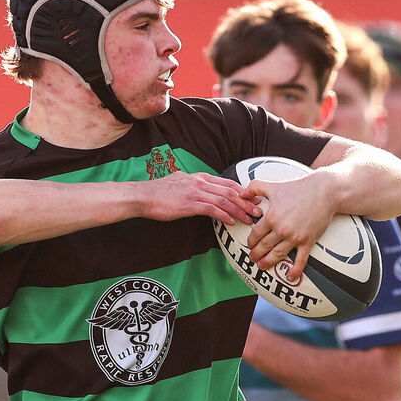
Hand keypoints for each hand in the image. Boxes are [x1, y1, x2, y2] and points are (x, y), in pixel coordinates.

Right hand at [142, 172, 261, 224]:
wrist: (143, 196)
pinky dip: (224, 216)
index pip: (227, 183)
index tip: (253, 200)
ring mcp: (195, 193)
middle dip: (247, 202)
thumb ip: (191, 183)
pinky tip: (231, 223)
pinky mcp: (189, 204)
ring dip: (240, 211)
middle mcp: (200, 182)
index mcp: (199, 177)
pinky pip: (212, 210)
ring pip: (225, 201)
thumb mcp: (178, 181)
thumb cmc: (158, 192)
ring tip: (250, 220)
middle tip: (258, 211)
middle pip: (230, 191)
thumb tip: (198, 187)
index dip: (243, 191)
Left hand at [243, 173, 333, 280]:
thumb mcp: (272, 185)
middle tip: (253, 258)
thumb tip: (241, 194)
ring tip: (262, 266)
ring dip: (268, 262)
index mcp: (271, 217)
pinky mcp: (308, 241)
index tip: (250, 245)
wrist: (324, 191)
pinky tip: (290, 277)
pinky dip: (295, 270)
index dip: (251, 241)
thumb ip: (254, 188)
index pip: (255, 235)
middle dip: (256, 254)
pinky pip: (300, 260)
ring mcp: (295, 237)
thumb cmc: (298, 187)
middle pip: (263, 247)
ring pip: (277, 255)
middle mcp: (281, 230)